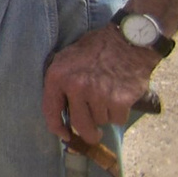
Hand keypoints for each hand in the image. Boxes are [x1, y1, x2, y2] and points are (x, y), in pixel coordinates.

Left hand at [40, 25, 159, 144]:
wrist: (127, 41)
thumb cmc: (96, 49)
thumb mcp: (67, 58)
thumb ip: (61, 81)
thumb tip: (60, 109)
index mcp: (58, 76)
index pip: (50, 110)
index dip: (57, 127)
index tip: (64, 135)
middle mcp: (75, 87)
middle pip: (79, 124)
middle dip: (88, 134)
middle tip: (94, 134)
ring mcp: (97, 94)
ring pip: (100, 121)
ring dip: (105, 115)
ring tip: (109, 97)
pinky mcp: (119, 101)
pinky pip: (117, 119)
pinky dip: (119, 114)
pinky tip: (121, 99)